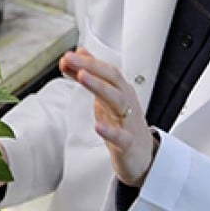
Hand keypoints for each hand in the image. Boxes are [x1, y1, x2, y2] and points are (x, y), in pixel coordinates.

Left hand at [60, 48, 157, 186]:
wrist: (143, 156)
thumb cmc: (124, 124)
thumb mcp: (105, 98)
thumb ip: (91, 76)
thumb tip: (78, 54)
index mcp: (120, 90)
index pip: (105, 70)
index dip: (86, 62)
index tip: (67, 56)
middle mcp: (126, 102)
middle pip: (112, 79)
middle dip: (91, 67)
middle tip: (70, 59)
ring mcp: (129, 122)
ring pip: (117, 100)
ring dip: (99, 87)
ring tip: (82, 77)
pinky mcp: (129, 144)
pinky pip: (121, 137)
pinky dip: (110, 131)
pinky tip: (98, 126)